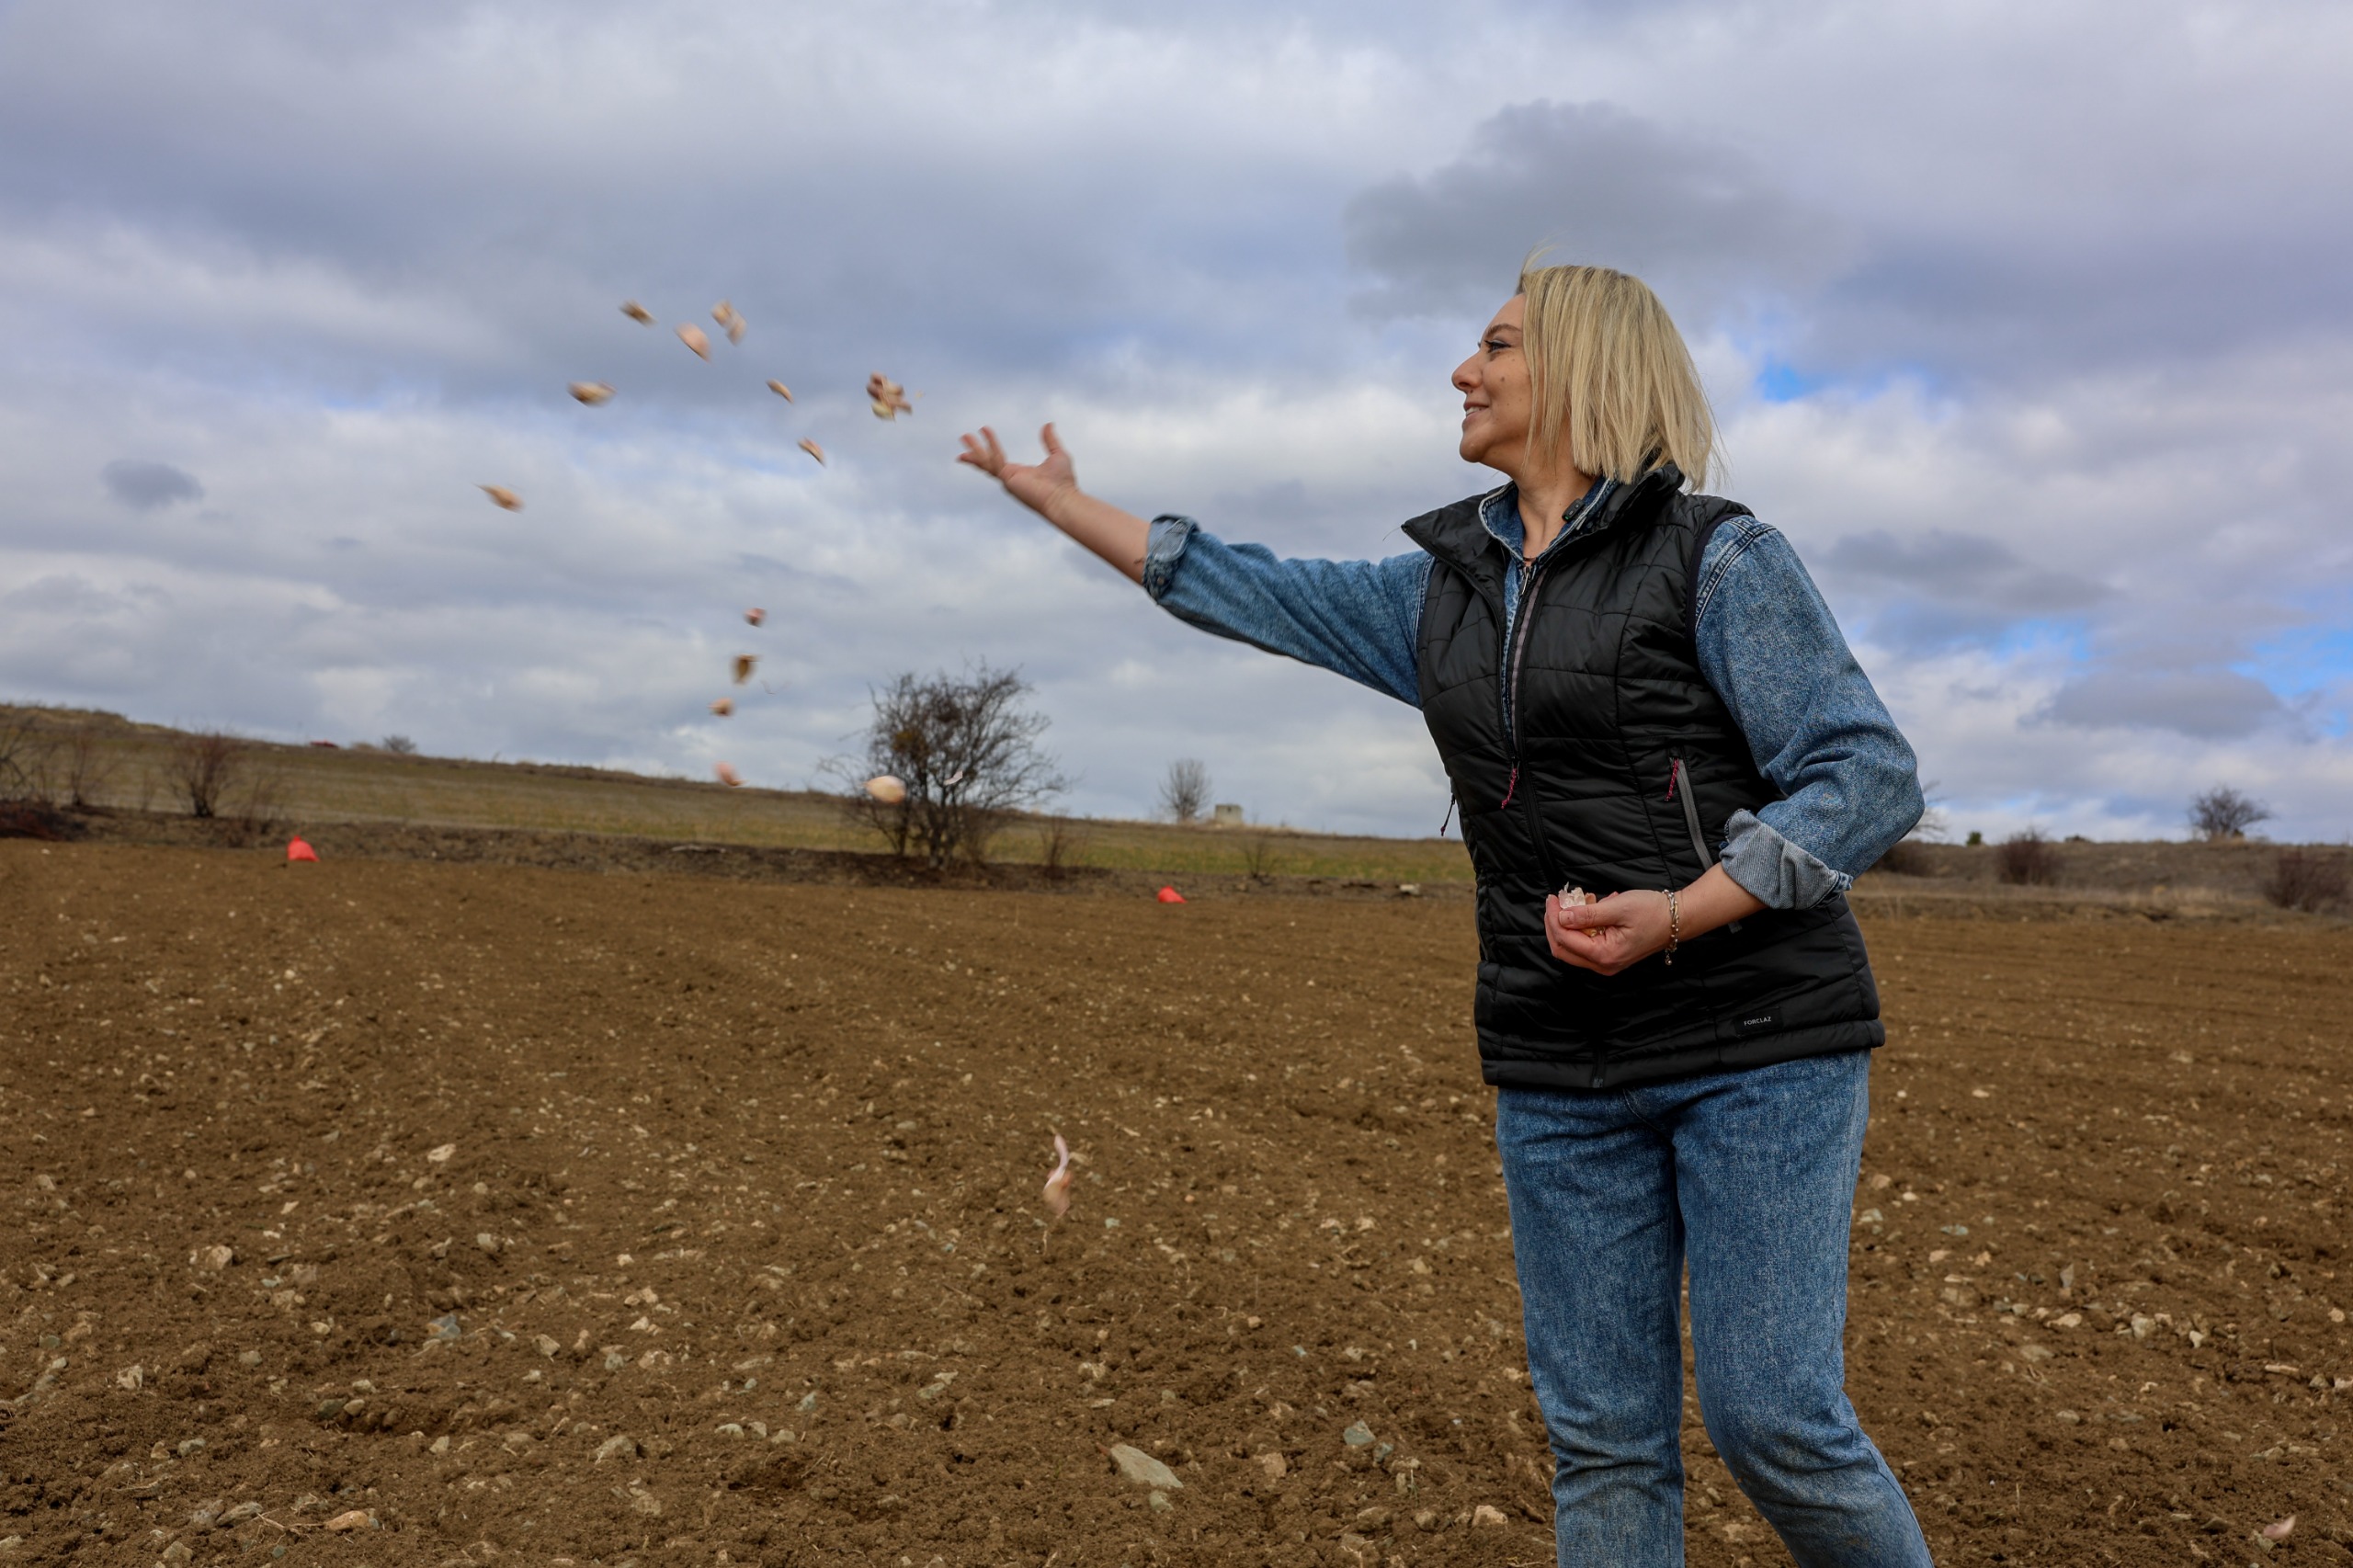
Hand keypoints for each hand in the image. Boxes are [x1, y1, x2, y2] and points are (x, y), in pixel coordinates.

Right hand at [958, 422, 1075, 518]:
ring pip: (986, 462)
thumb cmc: (1063, 482)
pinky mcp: (1008, 479)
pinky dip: (990, 445)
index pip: (999, 460)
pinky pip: (996, 459)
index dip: (989, 449)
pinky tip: (986, 432)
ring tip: (965, 436)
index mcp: (1020, 473)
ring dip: (975, 449)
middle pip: (987, 462)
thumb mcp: (1058, 455)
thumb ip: (1051, 440)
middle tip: (964, 437)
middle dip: (975, 451)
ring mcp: (1008, 480)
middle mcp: (1011, 478)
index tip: (982, 434)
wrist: (1063, 498)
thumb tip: (1048, 425)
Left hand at [1546, 889, 1672, 974]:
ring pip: (1572, 948)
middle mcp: (1603, 965)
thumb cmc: (1652, 912)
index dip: (1554, 918)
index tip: (1553, 898)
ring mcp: (1606, 962)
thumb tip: (1561, 917)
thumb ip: (1588, 914)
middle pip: (1563, 949)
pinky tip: (1592, 908)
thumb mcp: (1618, 907)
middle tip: (1556, 901)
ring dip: (1567, 925)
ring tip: (1577, 902)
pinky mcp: (1610, 955)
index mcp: (1604, 955)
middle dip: (1555, 924)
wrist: (1677, 919)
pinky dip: (1581, 927)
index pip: (1565, 940)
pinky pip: (1586, 944)